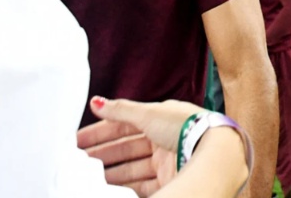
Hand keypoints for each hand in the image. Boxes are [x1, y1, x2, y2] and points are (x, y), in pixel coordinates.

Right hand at [78, 97, 200, 195]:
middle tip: (78, 162)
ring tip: (87, 177)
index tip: (78, 141)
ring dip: (111, 172)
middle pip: (127, 148)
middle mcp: (164, 139)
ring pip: (133, 168)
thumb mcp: (148, 113)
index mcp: (161, 118)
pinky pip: (142, 185)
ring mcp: (168, 161)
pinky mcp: (171, 179)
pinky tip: (109, 187)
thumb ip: (120, 110)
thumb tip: (96, 102)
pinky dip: (126, 186)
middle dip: (103, 154)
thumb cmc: (184, 127)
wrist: (212, 153)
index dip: (101, 132)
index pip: (124, 124)